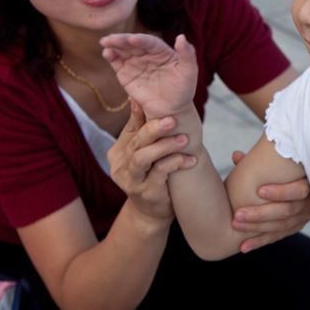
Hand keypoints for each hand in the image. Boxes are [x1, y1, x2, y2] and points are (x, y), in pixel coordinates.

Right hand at [101, 33, 196, 118]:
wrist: (171, 110)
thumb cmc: (183, 90)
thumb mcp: (189, 72)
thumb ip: (187, 55)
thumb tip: (181, 37)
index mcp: (162, 51)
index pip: (150, 42)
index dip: (141, 40)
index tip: (132, 39)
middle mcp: (147, 54)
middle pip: (133, 44)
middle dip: (122, 40)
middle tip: (111, 38)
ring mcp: (135, 62)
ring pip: (123, 51)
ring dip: (114, 45)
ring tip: (105, 42)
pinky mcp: (126, 73)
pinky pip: (117, 63)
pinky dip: (111, 57)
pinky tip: (107, 53)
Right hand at [108, 101, 195, 221]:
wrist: (152, 212)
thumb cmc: (151, 175)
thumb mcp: (145, 151)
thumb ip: (141, 128)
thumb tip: (138, 97)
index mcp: (118, 151)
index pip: (131, 128)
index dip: (142, 113)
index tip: (158, 100)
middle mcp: (120, 166)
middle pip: (136, 142)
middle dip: (154, 128)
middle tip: (173, 119)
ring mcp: (131, 181)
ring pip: (143, 158)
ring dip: (165, 146)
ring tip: (185, 139)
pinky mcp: (145, 193)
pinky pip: (160, 173)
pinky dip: (176, 163)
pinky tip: (191, 159)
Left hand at [229, 150, 309, 252]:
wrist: (300, 181)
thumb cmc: (286, 168)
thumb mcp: (275, 162)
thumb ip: (256, 161)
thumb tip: (236, 156)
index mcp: (309, 183)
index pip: (299, 190)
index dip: (281, 192)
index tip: (259, 191)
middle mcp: (308, 203)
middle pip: (286, 212)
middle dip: (260, 214)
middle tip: (238, 214)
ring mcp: (302, 217)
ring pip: (280, 227)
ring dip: (256, 228)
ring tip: (236, 226)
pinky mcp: (294, 227)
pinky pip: (276, 236)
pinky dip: (259, 241)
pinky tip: (243, 247)